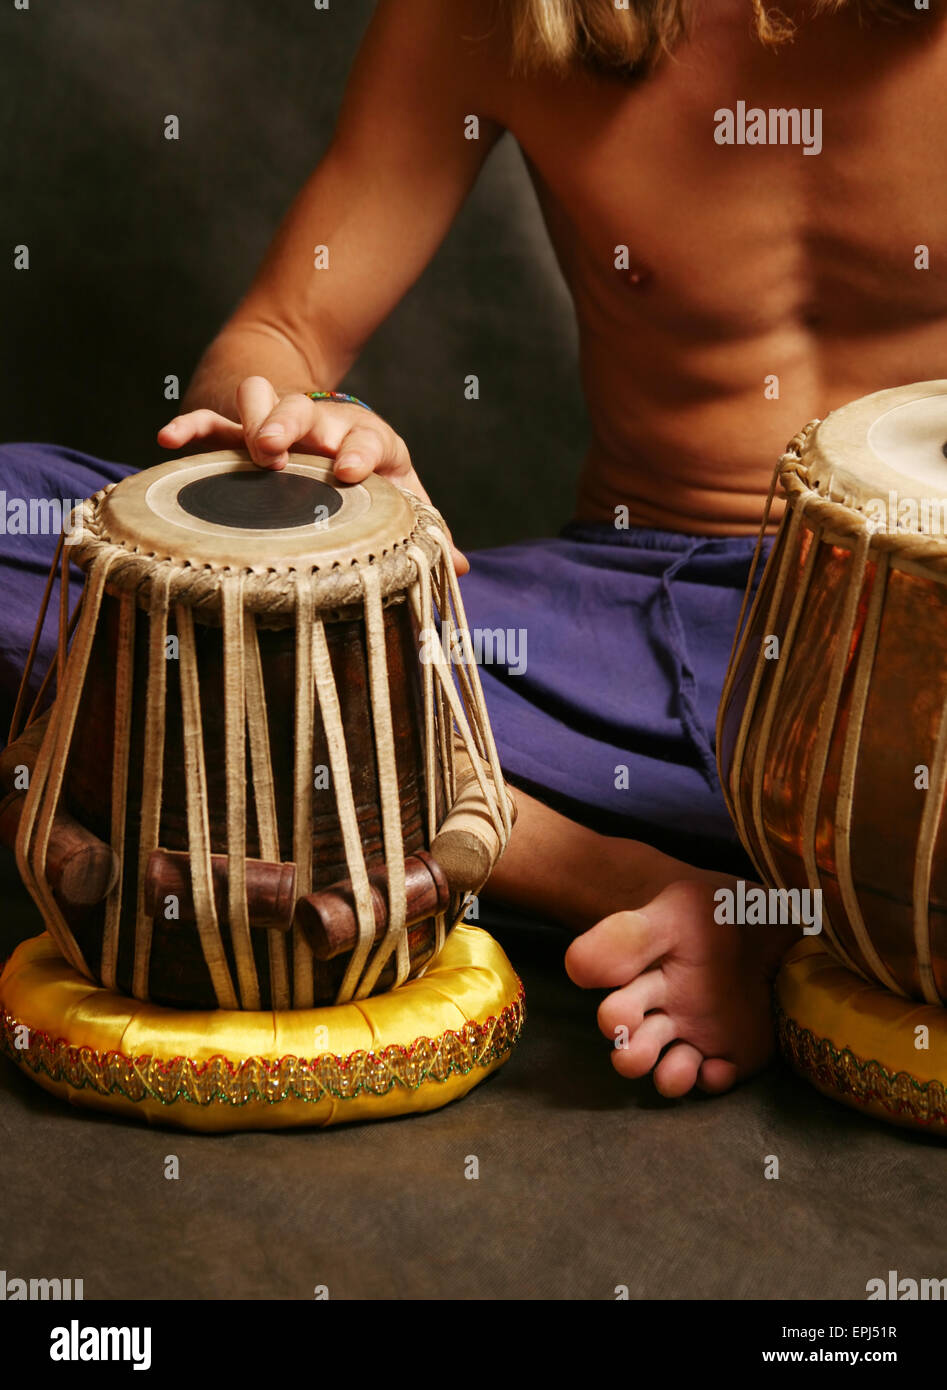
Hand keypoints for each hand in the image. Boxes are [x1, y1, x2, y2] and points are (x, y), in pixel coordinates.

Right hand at [158, 375, 468, 573]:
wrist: (341, 444)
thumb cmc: (377, 486)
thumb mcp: (403, 501)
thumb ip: (426, 529)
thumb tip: (460, 565)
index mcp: (368, 441)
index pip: (367, 437)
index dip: (358, 450)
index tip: (350, 471)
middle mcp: (324, 425)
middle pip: (307, 412)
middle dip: (292, 426)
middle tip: (279, 450)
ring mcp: (281, 424)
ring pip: (261, 404)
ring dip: (251, 418)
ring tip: (243, 444)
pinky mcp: (243, 434)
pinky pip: (214, 424)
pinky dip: (192, 427)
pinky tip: (168, 440)